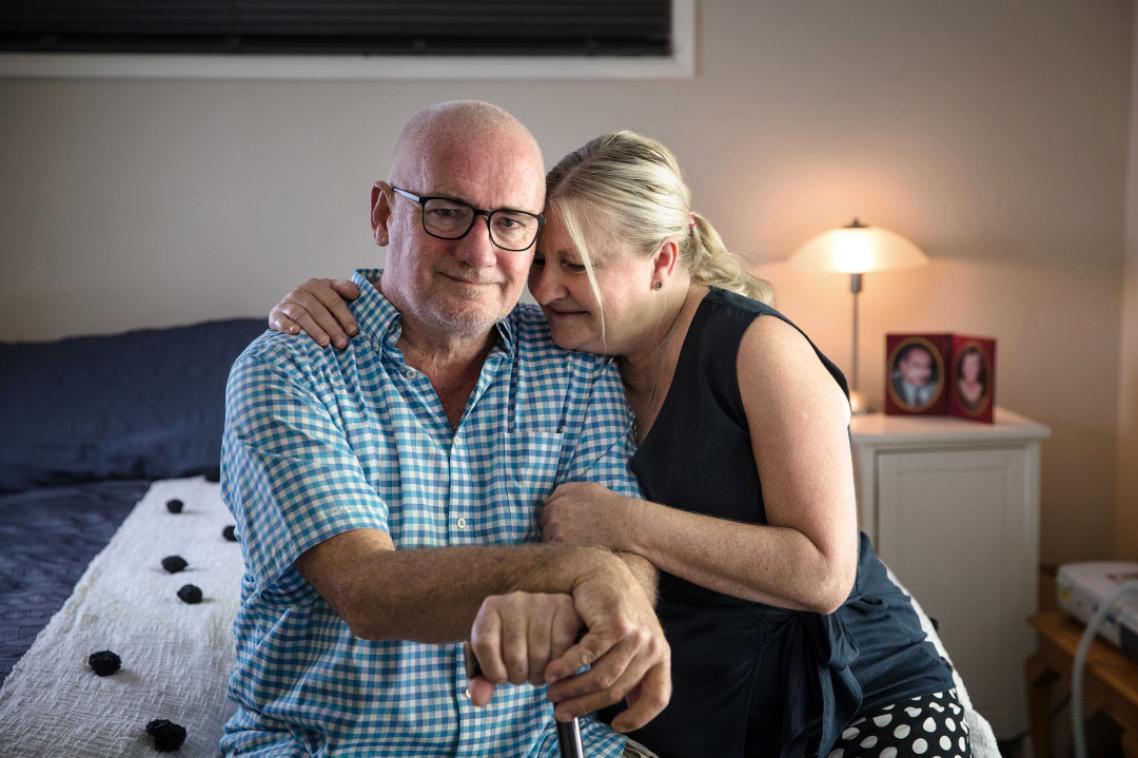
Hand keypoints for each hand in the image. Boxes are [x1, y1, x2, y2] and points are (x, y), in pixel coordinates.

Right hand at [269, 277, 360, 348]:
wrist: (290, 311)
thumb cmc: (318, 304)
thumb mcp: (331, 293)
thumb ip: (344, 289)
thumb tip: (356, 292)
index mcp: (316, 285)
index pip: (333, 300)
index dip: (345, 316)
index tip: (353, 331)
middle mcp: (300, 291)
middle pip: (318, 310)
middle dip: (332, 327)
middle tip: (342, 343)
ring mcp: (286, 303)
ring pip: (301, 315)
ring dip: (314, 329)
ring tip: (325, 343)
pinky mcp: (275, 315)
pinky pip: (280, 319)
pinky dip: (287, 325)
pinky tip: (296, 333)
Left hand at [467, 592, 582, 706]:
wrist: (538, 620)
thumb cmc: (510, 644)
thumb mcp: (491, 659)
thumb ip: (481, 681)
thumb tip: (479, 700)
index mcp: (490, 609)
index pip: (485, 644)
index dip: (493, 671)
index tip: (500, 677)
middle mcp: (514, 601)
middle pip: (514, 655)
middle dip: (519, 676)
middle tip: (523, 675)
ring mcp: (541, 602)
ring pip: (540, 655)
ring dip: (539, 675)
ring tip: (537, 671)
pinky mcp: (564, 608)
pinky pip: (562, 648)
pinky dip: (558, 665)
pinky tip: (552, 664)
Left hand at [540, 482, 644, 552]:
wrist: (627, 525)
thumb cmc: (611, 507)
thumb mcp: (587, 489)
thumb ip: (564, 493)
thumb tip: (550, 499)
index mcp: (558, 496)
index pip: (545, 510)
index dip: (555, 519)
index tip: (566, 524)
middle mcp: (554, 511)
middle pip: (545, 526)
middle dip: (555, 530)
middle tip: (574, 535)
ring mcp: (556, 530)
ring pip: (549, 540)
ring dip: (559, 543)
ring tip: (579, 543)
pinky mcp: (562, 546)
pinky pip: (556, 552)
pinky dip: (564, 553)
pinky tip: (578, 551)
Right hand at [544, 558, 670, 732]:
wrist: (602, 573)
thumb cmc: (612, 610)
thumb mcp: (630, 641)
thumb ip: (631, 669)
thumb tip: (629, 706)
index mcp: (660, 654)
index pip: (658, 697)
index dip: (639, 717)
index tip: (616, 728)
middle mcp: (652, 646)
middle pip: (617, 691)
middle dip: (585, 705)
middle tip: (561, 711)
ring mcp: (635, 635)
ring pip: (601, 677)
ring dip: (572, 689)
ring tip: (551, 692)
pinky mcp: (614, 624)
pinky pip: (587, 655)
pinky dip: (567, 667)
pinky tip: (552, 671)